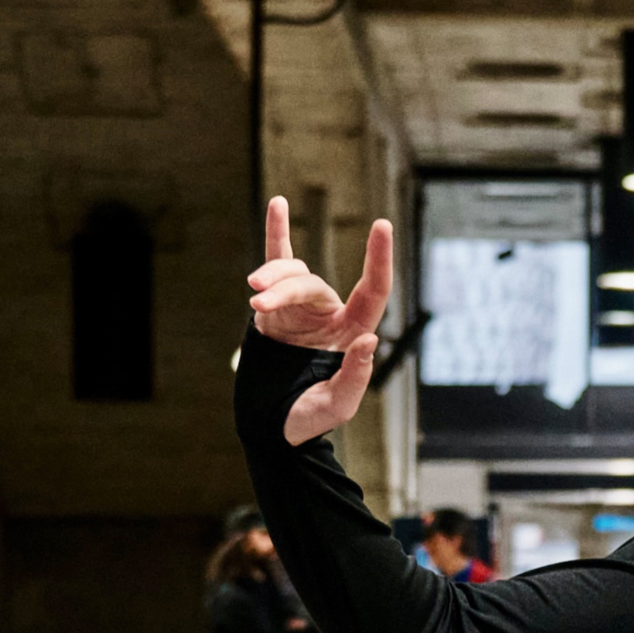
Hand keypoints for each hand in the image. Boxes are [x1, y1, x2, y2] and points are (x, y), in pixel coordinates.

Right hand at [248, 197, 393, 444]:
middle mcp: (330, 315)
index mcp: (353, 332)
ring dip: (270, 279)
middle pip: (312, 284)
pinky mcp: (272, 313)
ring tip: (251, 296)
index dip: (378, 259)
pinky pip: (275, 265)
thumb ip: (354, 376)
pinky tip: (278, 204)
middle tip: (257, 305)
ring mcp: (301, 310)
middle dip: (284, 290)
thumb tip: (371, 341)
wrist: (271, 428)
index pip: (372, 290)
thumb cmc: (310, 419)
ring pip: (289, 276)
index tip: (382, 224)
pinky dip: (277, 235)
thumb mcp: (337, 405)